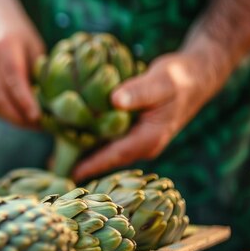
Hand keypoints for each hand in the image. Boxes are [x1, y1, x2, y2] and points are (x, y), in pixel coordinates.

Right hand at [0, 0, 44, 126]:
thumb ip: (36, 71)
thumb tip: (46, 103)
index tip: (37, 117)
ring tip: (25, 123)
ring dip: (7, 115)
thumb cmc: (17, 31)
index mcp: (5, 45)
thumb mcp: (33, 45)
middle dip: (16, 115)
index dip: (24, 100)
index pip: (13, 78)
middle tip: (34, 125)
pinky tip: (11, 114)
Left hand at [73, 46, 232, 181]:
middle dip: (83, 163)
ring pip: (109, 151)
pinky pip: (111, 140)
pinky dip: (94, 139)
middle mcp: (143, 145)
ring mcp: (139, 139)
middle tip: (54, 168)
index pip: (115, 156)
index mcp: (149, 139)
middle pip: (109, 159)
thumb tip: (115, 100)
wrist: (195, 76)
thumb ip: (139, 91)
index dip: (92, 165)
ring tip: (58, 157)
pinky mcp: (134, 131)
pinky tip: (75, 135)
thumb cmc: (178, 79)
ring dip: (86, 153)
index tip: (70, 173)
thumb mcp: (160, 81)